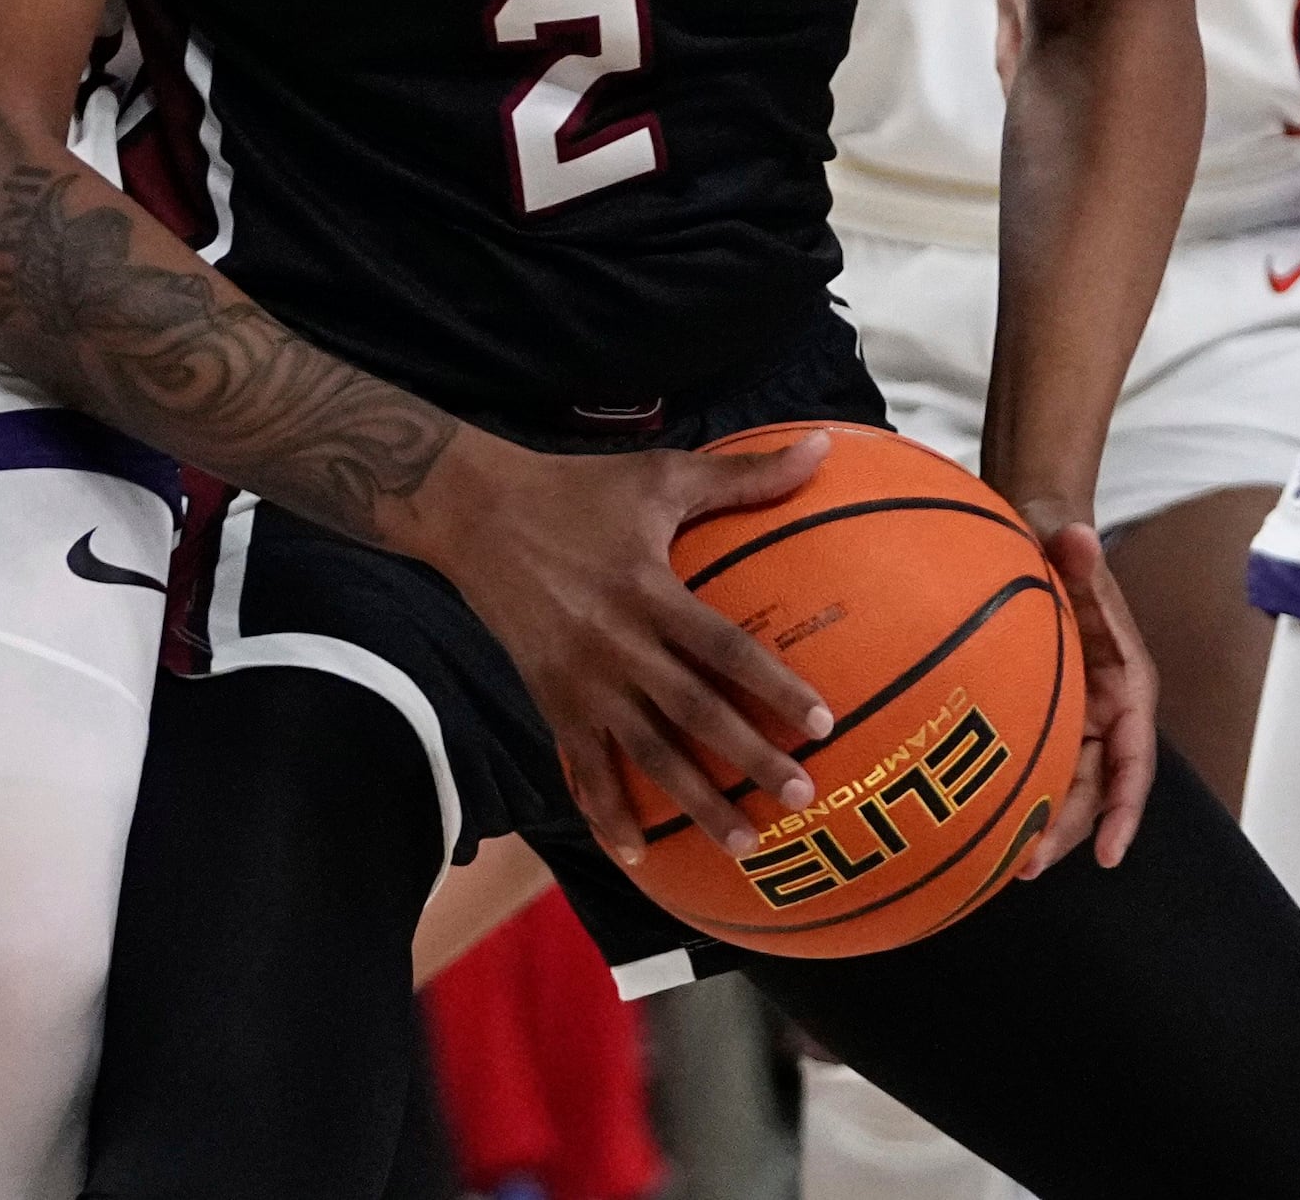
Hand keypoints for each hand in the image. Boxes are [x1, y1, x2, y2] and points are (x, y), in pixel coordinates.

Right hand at [410, 433, 836, 867]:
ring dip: (693, 803)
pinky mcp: (549, 700)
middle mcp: (617, 646)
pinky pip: (582, 767)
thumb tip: (825, 444)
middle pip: (692, 714)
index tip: (822, 723)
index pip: (724, 649)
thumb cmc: (579, 489)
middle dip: (747, 761)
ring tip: (743, 844)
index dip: (773, 687)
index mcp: (650, 590)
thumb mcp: (662, 475)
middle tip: (800, 798)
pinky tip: (635, 854)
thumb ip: (746, 474)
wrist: (474, 513)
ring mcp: (580, 681)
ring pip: (644, 755)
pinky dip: (606, 813)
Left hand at [1015, 508, 1159, 877]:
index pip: (1135, 756)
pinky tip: (982, 826)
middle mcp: (1104, 711)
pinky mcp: (1042, 719)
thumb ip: (1074, 552)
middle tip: (1028, 864)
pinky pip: (1036, 767)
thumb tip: (1078, 538)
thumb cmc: (1058, 549)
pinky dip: (1019, 798)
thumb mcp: (1066, 549)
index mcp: (1126, 683)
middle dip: (1071, 831)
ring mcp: (1073, 719)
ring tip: (1006, 863)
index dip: (1126, 807)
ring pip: (1066, 787)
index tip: (1111, 851)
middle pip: (1097, 787)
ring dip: (1044, 826)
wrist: (1034, 538)